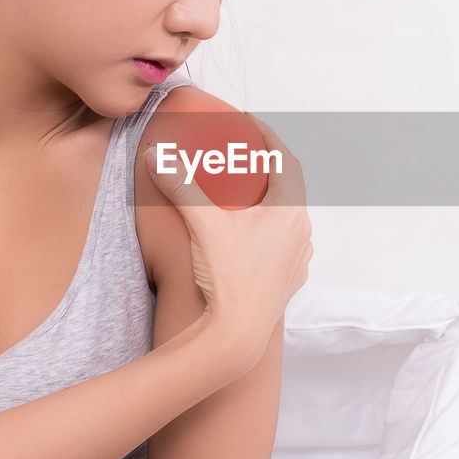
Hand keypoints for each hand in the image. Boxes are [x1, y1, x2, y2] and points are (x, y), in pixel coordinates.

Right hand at [144, 112, 311, 371]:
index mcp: (290, 211)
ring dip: (270, 202)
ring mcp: (298, 258)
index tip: (251, 123)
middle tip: (241, 157)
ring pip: (288, 218)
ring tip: (243, 195)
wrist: (237, 335)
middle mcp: (302, 232)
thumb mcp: (202, 224)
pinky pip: (284, 244)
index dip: (268, 137)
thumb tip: (157, 154)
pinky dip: (268, 230)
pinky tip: (248, 235)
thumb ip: (180, 186)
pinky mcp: (290, 279)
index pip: (285, 160)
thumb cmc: (226, 277)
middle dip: (266, 168)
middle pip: (288, 188)